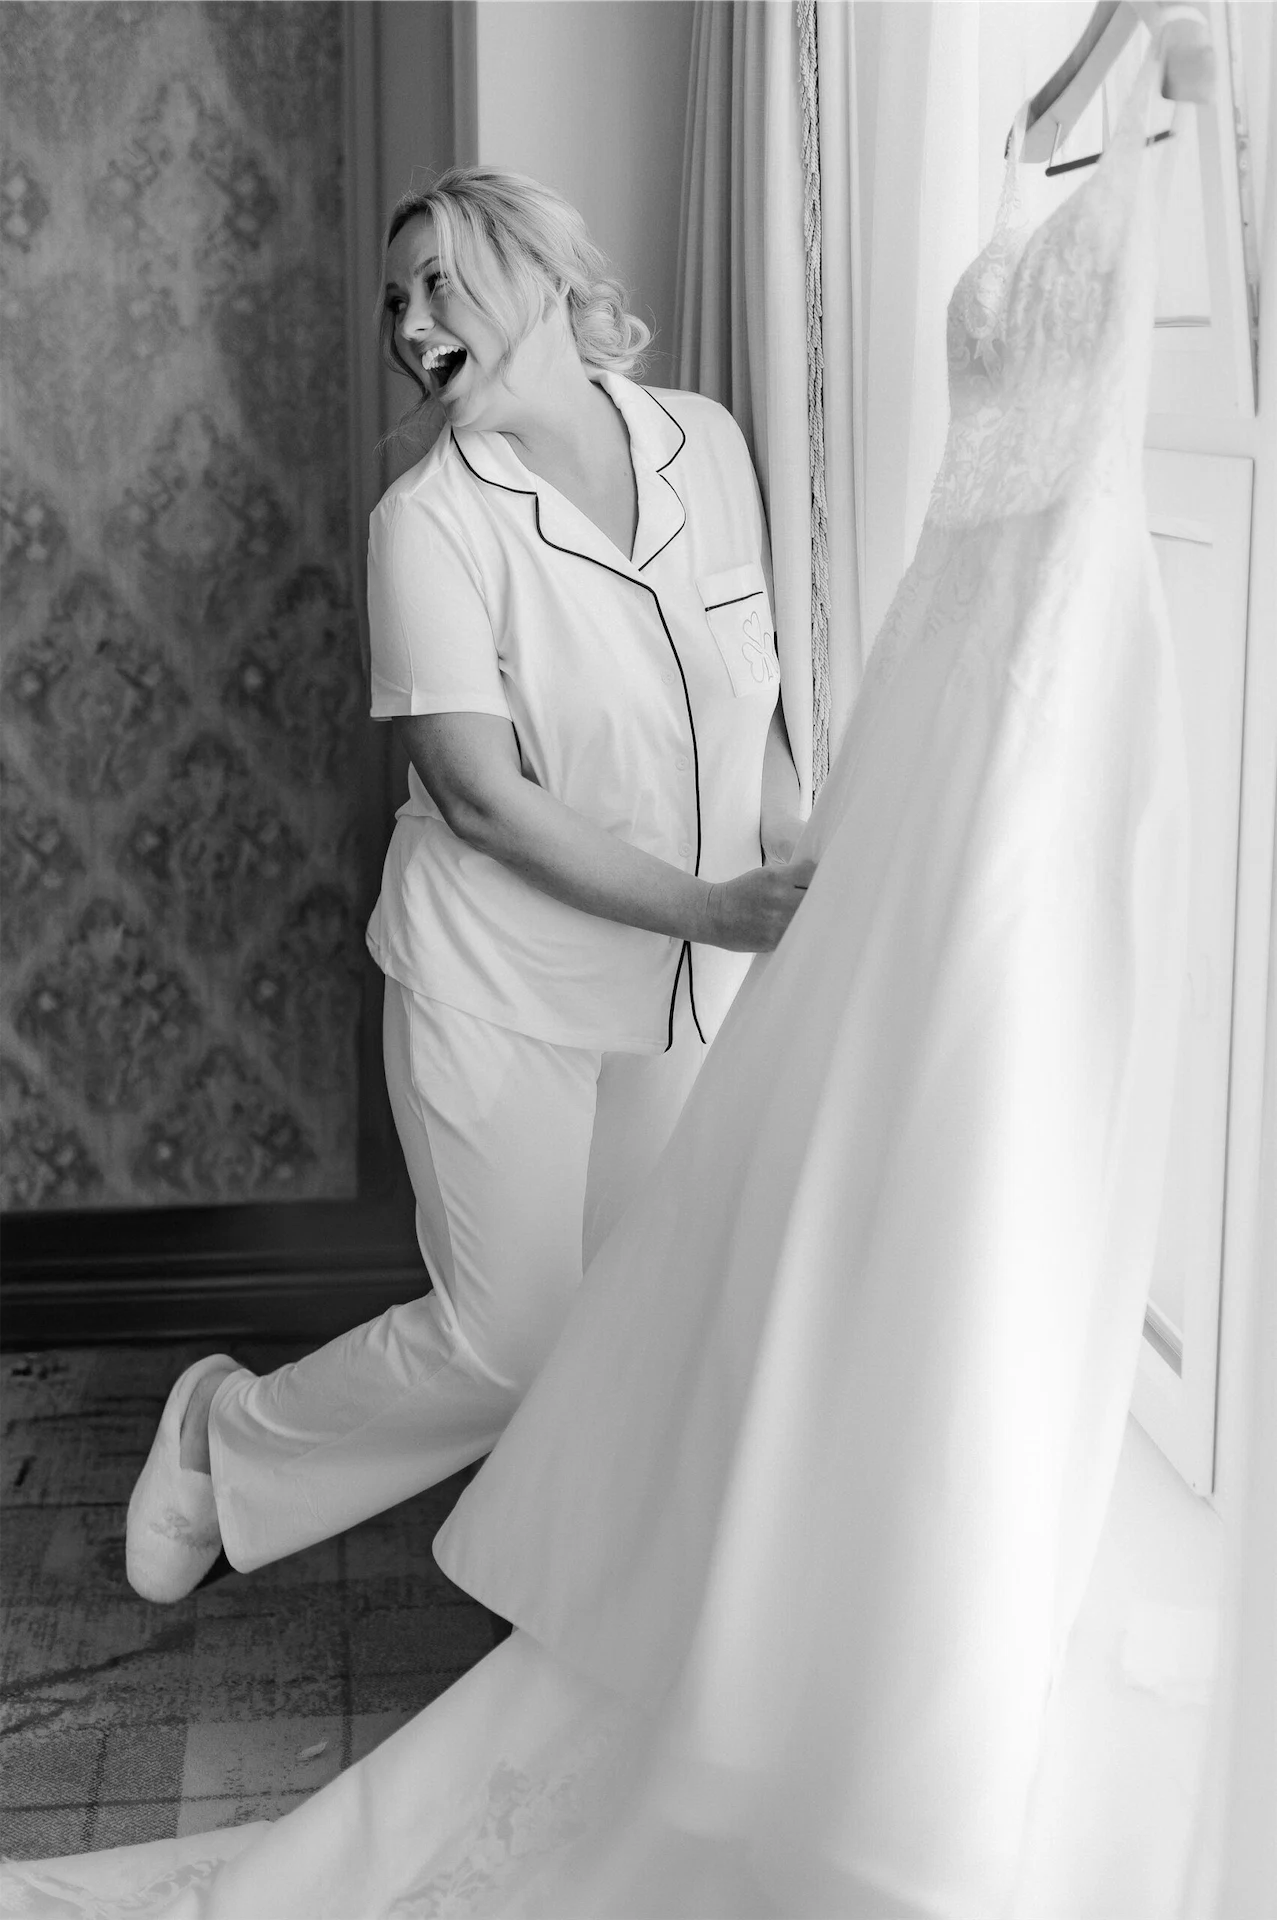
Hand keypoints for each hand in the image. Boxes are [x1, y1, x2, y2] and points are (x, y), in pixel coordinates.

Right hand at [702, 858, 816, 951]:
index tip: (826, 881)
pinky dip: (802, 932)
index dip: (822, 877)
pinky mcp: (773, 940)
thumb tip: (822, 877)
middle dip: (822, 898)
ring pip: (810, 919)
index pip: (813, 874)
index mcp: (776, 878)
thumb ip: (792, 875)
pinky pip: (797, 935)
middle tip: (827, 900)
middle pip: (817, 897)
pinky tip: (802, 930)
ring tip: (817, 917)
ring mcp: (776, 922)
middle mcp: (778, 898)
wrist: (714, 915)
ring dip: (814, 917)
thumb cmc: (742, 892)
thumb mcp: (764, 875)